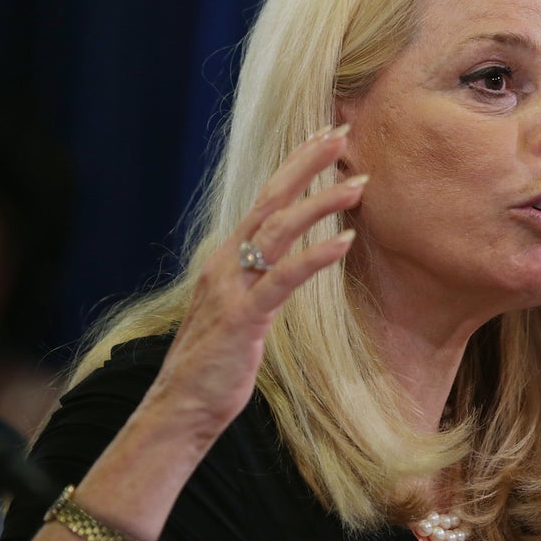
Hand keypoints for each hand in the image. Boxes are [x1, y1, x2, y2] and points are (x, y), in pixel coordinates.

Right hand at [148, 124, 364, 433]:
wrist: (181, 408)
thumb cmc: (215, 362)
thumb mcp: (240, 309)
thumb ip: (259, 280)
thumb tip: (285, 263)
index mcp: (227, 257)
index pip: (265, 198)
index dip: (295, 165)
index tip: (324, 136)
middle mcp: (226, 262)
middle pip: (271, 198)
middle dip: (307, 163)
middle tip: (342, 132)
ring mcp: (232, 287)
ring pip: (279, 230)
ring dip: (322, 203)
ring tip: (359, 184)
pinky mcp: (243, 316)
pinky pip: (284, 278)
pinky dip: (317, 255)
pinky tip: (347, 240)